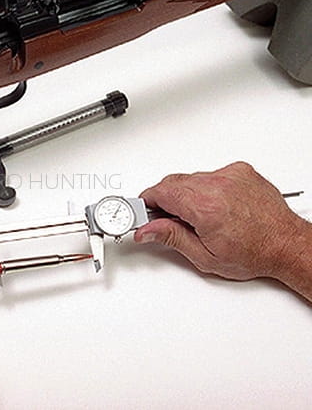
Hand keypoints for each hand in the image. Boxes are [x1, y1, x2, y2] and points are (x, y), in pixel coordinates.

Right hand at [134, 162, 309, 281]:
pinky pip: (210, 174)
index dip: (146, 202)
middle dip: (164, 199)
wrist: (286, 245)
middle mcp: (218, 186)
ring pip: (190, 178)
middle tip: (166, 219)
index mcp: (205, 207)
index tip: (141, 211)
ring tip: (197, 216)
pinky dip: (205, 188)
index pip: (160, 192)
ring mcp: (230, 176)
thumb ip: (171, 237)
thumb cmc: (254, 253)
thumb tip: (146, 230)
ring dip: (185, 194)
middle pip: (172, 182)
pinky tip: (214, 205)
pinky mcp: (240, 171)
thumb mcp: (204, 256)